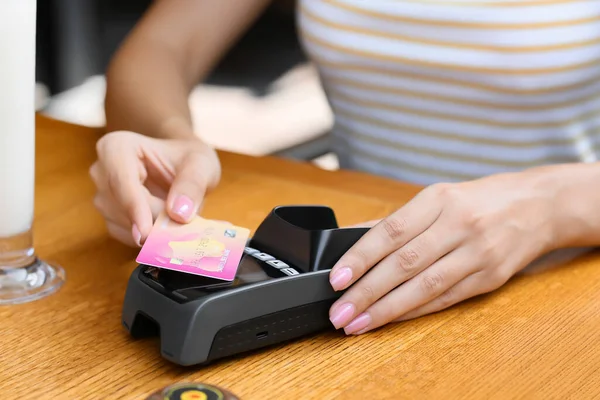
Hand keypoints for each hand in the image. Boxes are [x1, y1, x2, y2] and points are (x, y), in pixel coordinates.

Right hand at [90, 131, 220, 246]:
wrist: (182, 167)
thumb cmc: (188, 159)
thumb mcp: (201, 164)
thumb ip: (192, 185)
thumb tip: (179, 214)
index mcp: (117, 146)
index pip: (121, 179)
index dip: (134, 207)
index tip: (147, 232)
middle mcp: (102, 171)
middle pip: (122, 205)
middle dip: (152, 221)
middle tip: (183, 230)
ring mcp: (103, 196)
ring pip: (122, 223)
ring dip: (153, 230)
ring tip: (181, 223)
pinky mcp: (110, 217)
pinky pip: (126, 235)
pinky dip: (148, 238)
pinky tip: (168, 229)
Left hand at [328, 170, 558, 334]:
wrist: (537, 206)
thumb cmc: (478, 200)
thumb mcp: (436, 197)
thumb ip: (396, 222)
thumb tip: (352, 240)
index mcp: (439, 200)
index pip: (391, 231)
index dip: (360, 256)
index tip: (336, 278)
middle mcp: (459, 225)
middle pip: (404, 264)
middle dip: (367, 292)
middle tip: (340, 312)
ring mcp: (477, 254)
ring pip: (424, 287)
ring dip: (386, 310)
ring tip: (357, 323)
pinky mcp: (489, 278)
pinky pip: (444, 299)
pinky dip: (413, 312)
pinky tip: (389, 320)